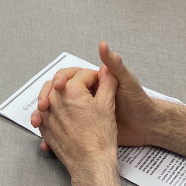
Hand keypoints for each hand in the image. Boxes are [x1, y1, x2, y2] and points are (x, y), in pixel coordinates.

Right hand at [32, 44, 160, 148]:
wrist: (147, 127)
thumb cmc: (139, 102)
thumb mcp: (126, 81)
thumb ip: (114, 64)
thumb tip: (103, 45)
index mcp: (93, 82)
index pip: (70, 76)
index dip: (61, 79)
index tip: (58, 86)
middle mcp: (85, 95)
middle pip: (58, 94)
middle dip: (46, 98)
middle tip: (43, 106)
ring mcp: (83, 112)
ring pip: (56, 111)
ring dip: (44, 116)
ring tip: (38, 122)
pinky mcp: (84, 126)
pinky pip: (63, 128)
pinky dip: (52, 133)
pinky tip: (47, 140)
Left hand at [35, 63, 120, 185]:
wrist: (91, 163)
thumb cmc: (99, 138)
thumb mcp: (107, 105)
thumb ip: (107, 82)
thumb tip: (107, 70)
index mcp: (71, 90)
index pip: (83, 74)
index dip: (95, 76)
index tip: (101, 81)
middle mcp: (54, 98)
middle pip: (61, 79)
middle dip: (74, 78)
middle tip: (85, 82)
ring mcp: (46, 112)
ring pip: (49, 92)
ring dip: (58, 89)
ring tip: (67, 90)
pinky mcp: (43, 125)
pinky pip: (43, 110)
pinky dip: (50, 106)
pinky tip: (59, 108)